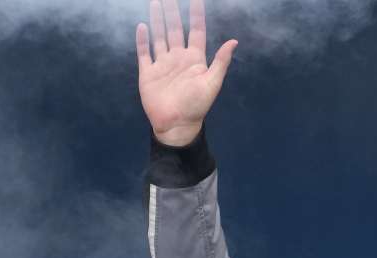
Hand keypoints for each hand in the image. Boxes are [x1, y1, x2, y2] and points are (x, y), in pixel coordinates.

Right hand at [136, 0, 236, 145]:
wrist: (176, 125)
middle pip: (174, 29)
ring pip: (159, 36)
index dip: (196, 14)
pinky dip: (142, 40)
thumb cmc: (197, 106)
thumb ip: (221, 62)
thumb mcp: (212, 83)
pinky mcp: (148, 73)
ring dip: (157, 20)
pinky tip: (142, 26)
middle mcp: (178, 58)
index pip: (196, 30)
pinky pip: (144, 53)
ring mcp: (163, 64)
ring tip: (156, 3)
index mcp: (194, 59)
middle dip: (172, 12)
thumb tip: (234, 41)